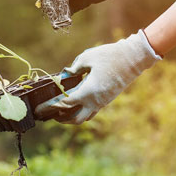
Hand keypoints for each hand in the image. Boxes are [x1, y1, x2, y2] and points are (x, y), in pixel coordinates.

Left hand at [35, 30, 161, 123]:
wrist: (134, 58)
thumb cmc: (110, 56)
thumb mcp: (88, 57)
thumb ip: (74, 68)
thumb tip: (65, 74)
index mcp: (89, 91)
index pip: (65, 103)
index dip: (51, 106)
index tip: (41, 107)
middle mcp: (95, 101)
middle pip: (75, 119)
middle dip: (61, 118)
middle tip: (50, 114)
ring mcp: (103, 102)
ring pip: (85, 117)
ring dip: (71, 117)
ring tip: (61, 112)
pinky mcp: (108, 99)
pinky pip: (92, 111)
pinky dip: (81, 111)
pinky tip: (76, 104)